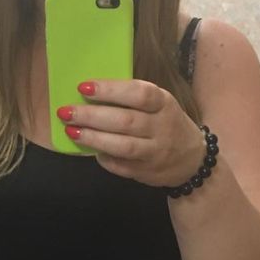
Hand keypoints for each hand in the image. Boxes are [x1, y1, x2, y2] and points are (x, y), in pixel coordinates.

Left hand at [57, 79, 205, 187]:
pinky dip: (104, 159)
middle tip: (66, 112)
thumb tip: (90, 92)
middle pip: (125, 121)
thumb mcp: (160, 104)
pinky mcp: (147, 172)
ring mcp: (155, 152)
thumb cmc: (167, 124)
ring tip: (71, 131)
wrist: (193, 160)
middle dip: (92, 116)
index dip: (110, 90)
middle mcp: (162, 127)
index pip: (139, 93)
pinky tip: (91, 151)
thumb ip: (133, 98)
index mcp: (164, 104)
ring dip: (93, 138)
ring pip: (122, 146)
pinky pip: (121, 166)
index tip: (83, 87)